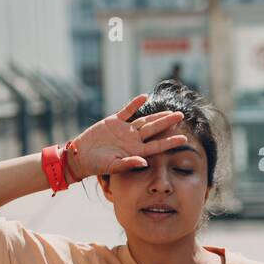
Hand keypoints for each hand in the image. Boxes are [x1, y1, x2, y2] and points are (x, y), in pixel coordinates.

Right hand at [67, 94, 187, 178]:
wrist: (80, 156)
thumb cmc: (96, 165)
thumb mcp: (113, 166)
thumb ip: (129, 163)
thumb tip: (144, 162)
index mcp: (135, 151)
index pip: (156, 146)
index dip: (170, 141)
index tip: (184, 138)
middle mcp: (132, 140)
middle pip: (154, 129)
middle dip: (167, 123)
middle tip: (181, 116)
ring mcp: (124, 130)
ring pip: (144, 120)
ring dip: (156, 115)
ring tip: (170, 110)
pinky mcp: (113, 121)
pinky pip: (126, 111)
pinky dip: (134, 104)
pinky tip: (144, 96)